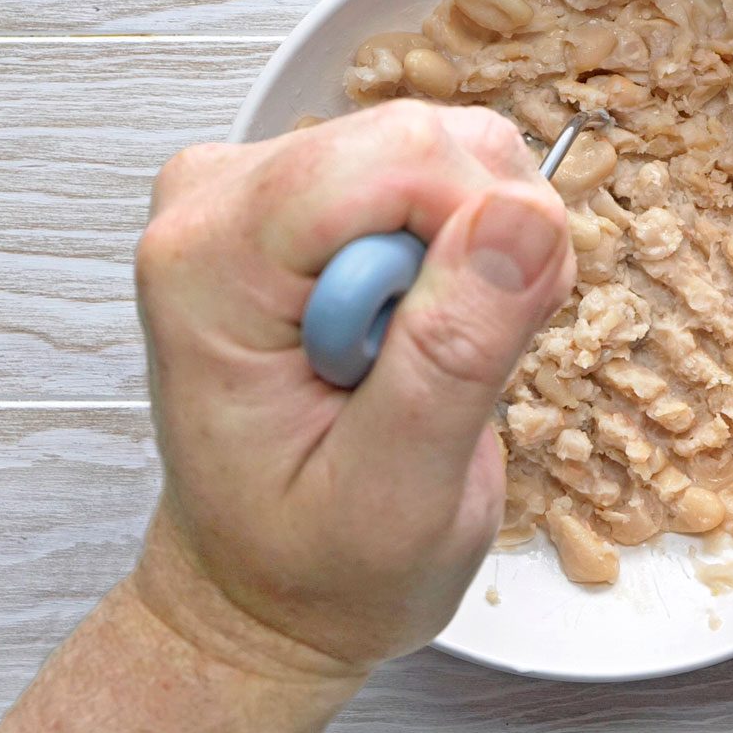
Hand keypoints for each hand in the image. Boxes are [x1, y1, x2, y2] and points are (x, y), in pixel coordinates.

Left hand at [130, 100, 574, 680]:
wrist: (261, 592)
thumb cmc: (311, 566)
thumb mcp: (398, 495)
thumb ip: (454, 354)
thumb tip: (524, 216)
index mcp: (208, 265)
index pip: (395, 159)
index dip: (484, 229)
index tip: (494, 338)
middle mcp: (215, 198)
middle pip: (419, 140)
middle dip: (483, 243)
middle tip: (461, 368)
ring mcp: (255, 188)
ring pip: (440, 146)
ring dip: (479, 248)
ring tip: (438, 361)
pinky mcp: (300, 196)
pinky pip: (432, 170)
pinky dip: (465, 245)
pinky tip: (428, 329)